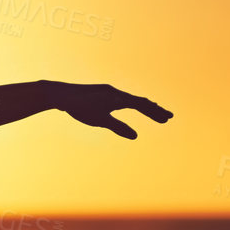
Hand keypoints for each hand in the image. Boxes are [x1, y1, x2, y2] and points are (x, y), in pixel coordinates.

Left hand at [50, 83, 171, 139]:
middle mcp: (116, 92)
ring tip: (154, 112)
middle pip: (140, 101)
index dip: (155, 112)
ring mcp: (108, 92)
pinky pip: (120, 98)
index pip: (142, 105)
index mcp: (118, 98)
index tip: (168, 118)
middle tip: (168, 117)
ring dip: (143, 106)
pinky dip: (130, 103)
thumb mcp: (100, 120)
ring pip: (130, 99)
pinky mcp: (100, 93)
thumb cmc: (80, 107)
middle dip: (154, 110)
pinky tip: (127, 106)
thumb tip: (135, 136)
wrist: (61, 94)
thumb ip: (118, 127)